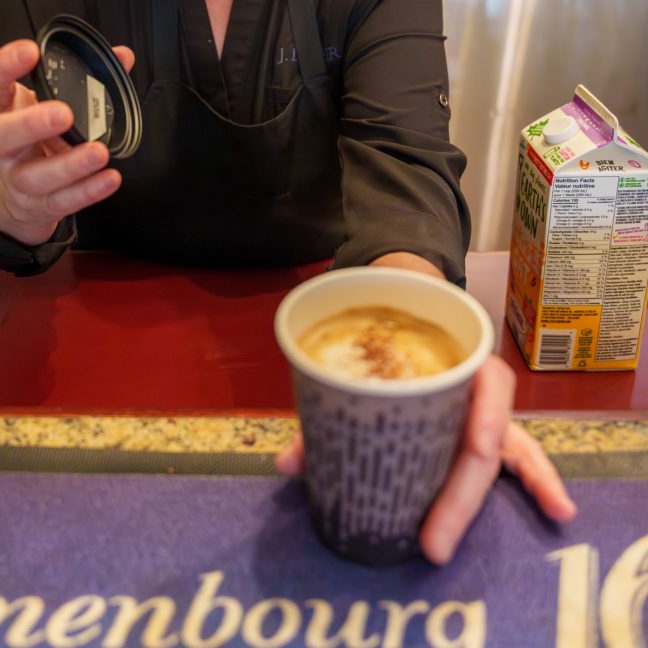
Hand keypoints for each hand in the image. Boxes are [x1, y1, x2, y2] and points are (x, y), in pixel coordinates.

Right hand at [0, 38, 134, 246]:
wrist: (19, 196)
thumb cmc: (37, 138)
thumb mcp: (52, 103)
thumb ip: (86, 78)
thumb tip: (123, 56)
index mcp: (4, 110)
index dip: (3, 65)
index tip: (30, 51)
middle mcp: (5, 145)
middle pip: (1, 135)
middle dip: (31, 124)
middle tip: (63, 113)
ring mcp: (19, 177)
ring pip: (35, 176)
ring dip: (68, 165)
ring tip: (98, 152)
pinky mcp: (40, 204)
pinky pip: (63, 201)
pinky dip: (87, 191)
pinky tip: (109, 178)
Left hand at [275, 354, 576, 564]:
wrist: (409, 302)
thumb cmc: (385, 338)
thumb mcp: (359, 364)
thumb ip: (325, 413)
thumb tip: (286, 465)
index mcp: (454, 357)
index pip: (483, 384)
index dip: (483, 417)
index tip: (478, 448)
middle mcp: (477, 385)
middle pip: (483, 441)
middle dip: (460, 496)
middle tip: (431, 543)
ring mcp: (486, 410)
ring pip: (509, 451)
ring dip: (524, 487)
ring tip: (555, 514)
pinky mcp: (487, 432)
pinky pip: (518, 459)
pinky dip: (537, 482)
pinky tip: (560, 512)